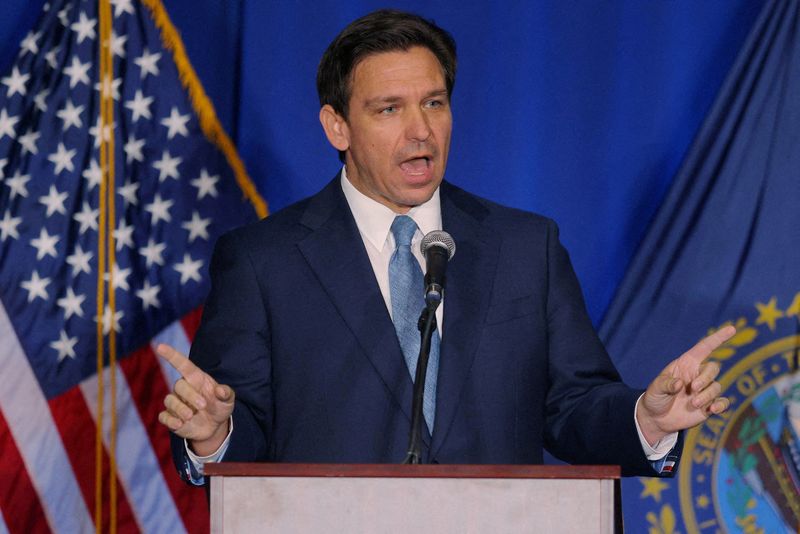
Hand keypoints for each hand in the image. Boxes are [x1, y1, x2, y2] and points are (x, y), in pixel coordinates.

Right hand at [157, 343, 234, 455]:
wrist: (214, 426)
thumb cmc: (219, 406)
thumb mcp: (228, 400)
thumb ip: (226, 393)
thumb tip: (220, 390)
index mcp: (196, 378)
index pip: (182, 364)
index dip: (171, 355)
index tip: (160, 346)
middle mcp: (183, 389)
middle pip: (179, 385)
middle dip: (190, 395)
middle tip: (203, 406)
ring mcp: (176, 403)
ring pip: (170, 401)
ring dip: (180, 409)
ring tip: (191, 416)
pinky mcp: (171, 418)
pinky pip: (164, 417)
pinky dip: (170, 420)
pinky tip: (180, 424)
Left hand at [637, 325, 734, 445]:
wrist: (656, 419)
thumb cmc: (655, 398)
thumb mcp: (655, 388)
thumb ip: (665, 384)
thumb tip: (680, 384)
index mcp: (685, 365)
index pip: (704, 348)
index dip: (717, 338)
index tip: (731, 329)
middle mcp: (697, 375)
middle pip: (713, 368)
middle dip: (706, 378)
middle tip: (693, 389)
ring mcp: (704, 390)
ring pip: (717, 386)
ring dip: (707, 395)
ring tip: (693, 403)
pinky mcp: (709, 405)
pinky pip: (723, 402)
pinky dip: (721, 405)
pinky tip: (712, 410)